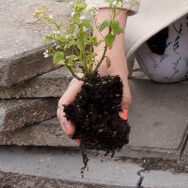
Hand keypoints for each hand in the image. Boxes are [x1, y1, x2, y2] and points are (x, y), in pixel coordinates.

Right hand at [57, 10, 130, 139]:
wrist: (109, 48)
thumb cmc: (113, 60)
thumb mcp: (121, 77)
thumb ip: (123, 97)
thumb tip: (123, 117)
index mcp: (80, 83)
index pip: (65, 102)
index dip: (66, 119)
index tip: (72, 131)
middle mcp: (75, 87)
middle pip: (63, 110)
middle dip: (68, 126)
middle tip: (79, 139)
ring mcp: (77, 90)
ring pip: (69, 109)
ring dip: (72, 123)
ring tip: (82, 137)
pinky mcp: (83, 92)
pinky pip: (76, 106)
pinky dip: (79, 118)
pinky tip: (88, 126)